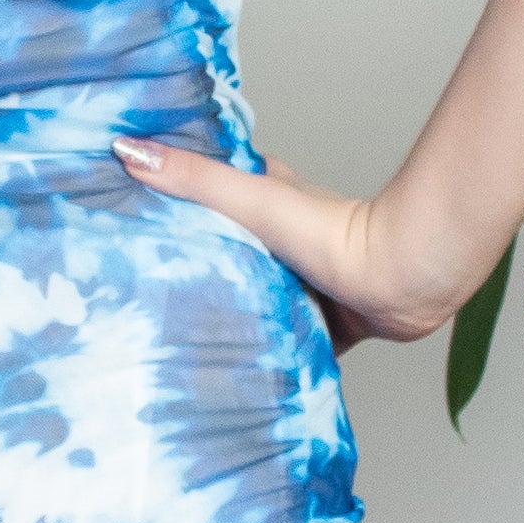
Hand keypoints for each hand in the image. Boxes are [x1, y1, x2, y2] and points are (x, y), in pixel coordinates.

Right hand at [111, 139, 453, 351]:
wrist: (398, 282)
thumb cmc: (332, 233)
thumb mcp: (250, 200)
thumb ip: (193, 180)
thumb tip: (125, 149)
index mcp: (268, 203)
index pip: (213, 195)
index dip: (176, 201)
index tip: (132, 213)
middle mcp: (285, 245)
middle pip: (230, 253)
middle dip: (197, 269)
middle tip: (145, 291)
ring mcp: (304, 285)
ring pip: (254, 300)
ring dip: (229, 314)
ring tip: (177, 337)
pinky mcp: (323, 324)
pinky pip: (283, 344)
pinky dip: (264, 355)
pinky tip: (233, 373)